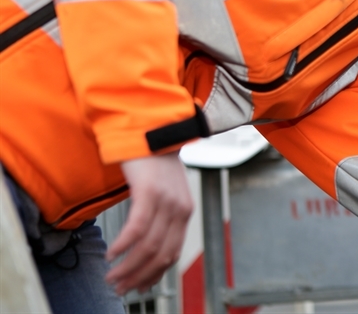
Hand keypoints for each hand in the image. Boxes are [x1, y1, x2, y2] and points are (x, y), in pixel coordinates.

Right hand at [106, 152, 193, 294]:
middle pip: (161, 255)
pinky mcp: (150, 192)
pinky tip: (111, 254)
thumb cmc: (152, 163)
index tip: (138, 288)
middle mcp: (180, 209)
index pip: (172, 254)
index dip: (154, 275)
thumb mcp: (163, 193)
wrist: (151, 130)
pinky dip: (123, 245)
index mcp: (185, 213)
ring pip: (148, 246)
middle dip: (138, 277)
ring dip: (128, 266)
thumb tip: (144, 246)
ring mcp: (166, 201)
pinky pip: (137, 228)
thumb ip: (159, 217)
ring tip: (111, 277)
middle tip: (119, 288)